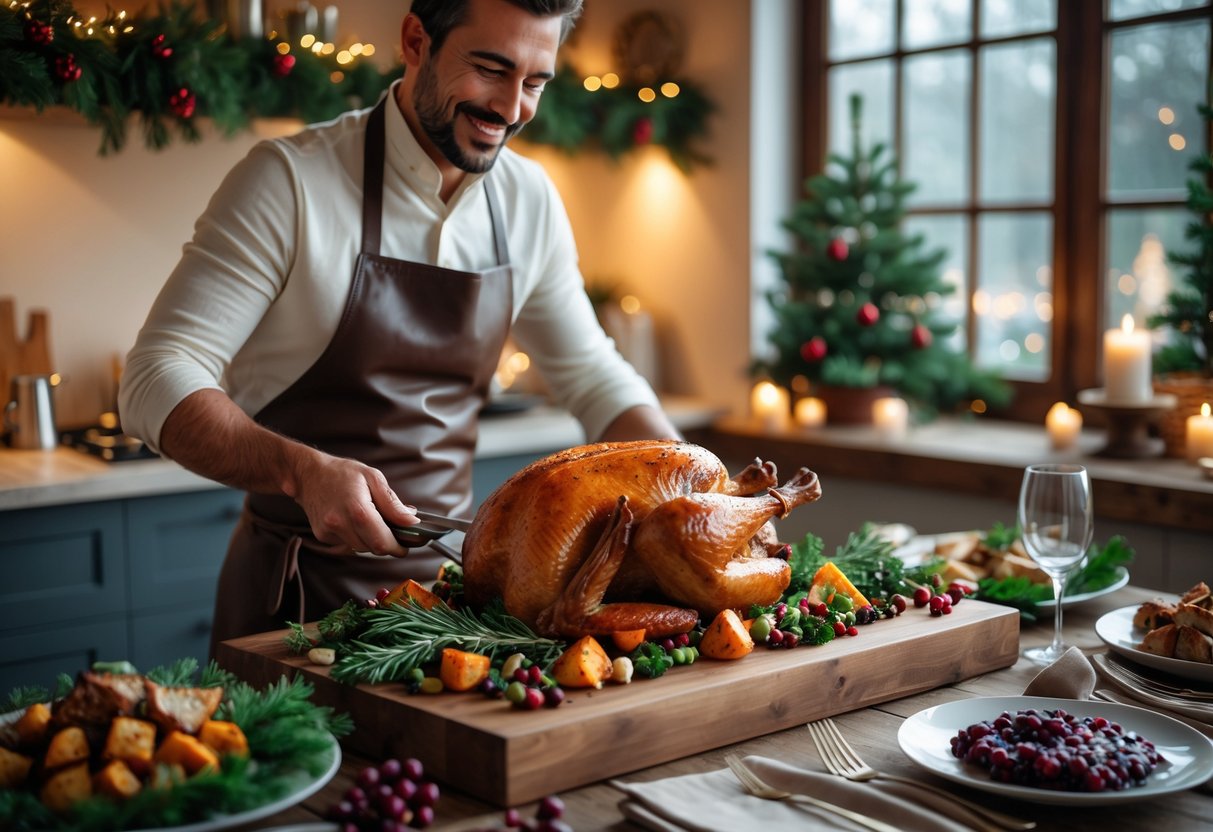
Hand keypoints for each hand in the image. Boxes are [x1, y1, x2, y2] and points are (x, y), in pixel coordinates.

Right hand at [286, 449, 418, 556]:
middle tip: (390, 528)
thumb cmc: (342, 473)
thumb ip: (393, 503)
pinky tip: (352, 520)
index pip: (382, 542)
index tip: (405, 546)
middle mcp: (340, 524)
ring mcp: (329, 532)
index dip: (397, 548)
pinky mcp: (322, 536)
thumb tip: (411, 522)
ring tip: (369, 519)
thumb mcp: (373, 478)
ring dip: (370, 540)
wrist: (309, 474)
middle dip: (385, 542)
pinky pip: (347, 544)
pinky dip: (356, 537)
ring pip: (360, 548)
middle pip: (372, 548)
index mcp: (357, 509)